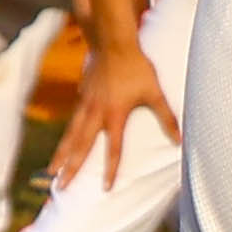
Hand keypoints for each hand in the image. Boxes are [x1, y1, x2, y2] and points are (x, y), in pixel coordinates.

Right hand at [59, 38, 176, 189]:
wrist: (113, 43)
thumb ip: (167, 117)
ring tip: (51, 171)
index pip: (113, 149)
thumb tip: (180, 139)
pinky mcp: (81, 96)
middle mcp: (96, 113)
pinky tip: (63, 145)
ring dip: (61, 155)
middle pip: (81, 146)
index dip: (110, 170)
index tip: (105, 188)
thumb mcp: (154, 92)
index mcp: (114, 115)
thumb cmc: (137, 68)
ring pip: (70, 135)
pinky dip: (66, 135)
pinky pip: (72, 120)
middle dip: (71, 168)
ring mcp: (85, 104)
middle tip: (60, 186)